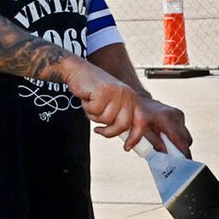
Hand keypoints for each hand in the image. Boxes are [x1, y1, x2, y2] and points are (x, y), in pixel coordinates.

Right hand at [64, 60, 189, 152]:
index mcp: (132, 98)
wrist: (78, 71)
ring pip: (106, 119)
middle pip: (123, 125)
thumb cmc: (93, 89)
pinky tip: (87, 98)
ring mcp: (116, 92)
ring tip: (92, 104)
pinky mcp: (103, 91)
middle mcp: (127, 94)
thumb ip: (119, 116)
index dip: (135, 137)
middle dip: (109, 131)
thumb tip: (125, 136)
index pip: (140, 121)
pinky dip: (87, 108)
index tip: (127, 147)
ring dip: (94, 116)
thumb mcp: (112, 102)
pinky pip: (95, 111)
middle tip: (99, 130)